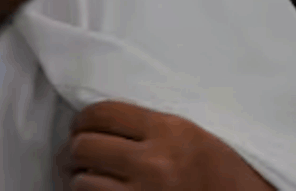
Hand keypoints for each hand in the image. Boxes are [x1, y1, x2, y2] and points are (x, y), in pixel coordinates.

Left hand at [59, 101, 275, 190]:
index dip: (83, 119)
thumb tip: (96, 119)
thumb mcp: (192, 135)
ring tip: (84, 178)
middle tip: (74, 154)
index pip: (101, 113)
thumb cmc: (223, 173)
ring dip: (77, 180)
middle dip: (73, 149)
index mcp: (170, 131)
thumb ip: (148, 124)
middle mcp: (155, 163)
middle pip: (84, 145)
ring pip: (82, 181)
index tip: (81, 126)